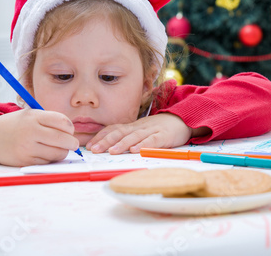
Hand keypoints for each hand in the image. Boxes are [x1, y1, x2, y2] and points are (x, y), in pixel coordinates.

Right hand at [0, 109, 78, 165]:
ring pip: (58, 153)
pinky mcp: (25, 160)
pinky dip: (50, 159)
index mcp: (34, 116)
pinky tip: (44, 153)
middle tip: (72, 144)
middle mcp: (31, 131)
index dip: (70, 128)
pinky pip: (47, 162)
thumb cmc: (16, 125)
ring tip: (58, 148)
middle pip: (64, 139)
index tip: (69, 131)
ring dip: (62, 152)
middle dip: (72, 143)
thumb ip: (50, 121)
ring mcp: (28, 147)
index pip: (63, 122)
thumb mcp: (31, 115)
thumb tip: (73, 134)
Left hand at [86, 113, 208, 153]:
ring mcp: (151, 131)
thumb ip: (128, 137)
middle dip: (106, 141)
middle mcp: (139, 127)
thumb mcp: (141, 131)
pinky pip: (152, 140)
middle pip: (120, 132)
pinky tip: (135, 150)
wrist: (181, 120)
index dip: (100, 137)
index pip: (113, 129)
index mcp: (132, 127)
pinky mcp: (164, 136)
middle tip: (94, 150)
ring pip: (134, 136)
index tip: (89, 146)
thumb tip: (109, 148)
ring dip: (121, 144)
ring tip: (111, 151)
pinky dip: (143, 145)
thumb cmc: (159, 128)